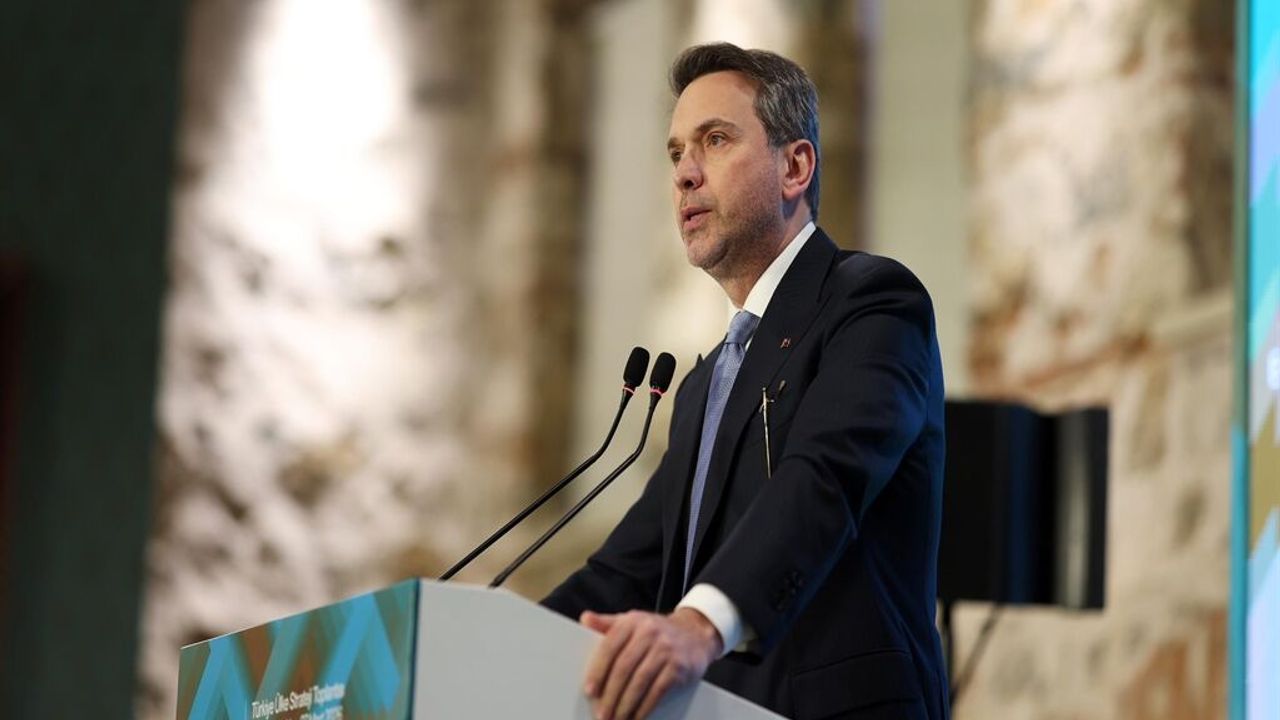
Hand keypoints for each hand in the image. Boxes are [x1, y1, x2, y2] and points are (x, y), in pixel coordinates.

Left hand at [580, 608, 722, 719]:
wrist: (695, 633)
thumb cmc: (657, 631)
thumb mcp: (633, 621)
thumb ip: (608, 623)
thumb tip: (585, 619)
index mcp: (633, 621)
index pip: (610, 647)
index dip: (598, 670)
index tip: (589, 691)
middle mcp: (650, 633)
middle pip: (624, 668)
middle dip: (610, 695)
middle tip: (601, 713)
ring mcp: (666, 650)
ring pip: (640, 682)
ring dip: (625, 705)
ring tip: (616, 719)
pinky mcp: (679, 668)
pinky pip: (658, 691)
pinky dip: (645, 707)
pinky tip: (636, 717)